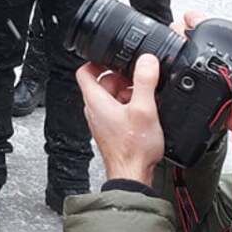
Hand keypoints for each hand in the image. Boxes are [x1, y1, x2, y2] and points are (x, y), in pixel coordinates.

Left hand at [77, 54, 163, 185]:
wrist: (132, 174)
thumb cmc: (133, 148)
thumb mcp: (143, 109)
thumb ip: (144, 82)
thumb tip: (146, 60)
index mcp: (95, 99)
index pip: (85, 70)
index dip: (97, 60)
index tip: (114, 57)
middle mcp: (94, 108)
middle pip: (103, 82)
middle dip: (121, 78)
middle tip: (139, 80)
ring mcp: (102, 119)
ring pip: (112, 96)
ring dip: (128, 92)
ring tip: (146, 97)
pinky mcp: (111, 129)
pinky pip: (117, 109)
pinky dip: (130, 105)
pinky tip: (146, 111)